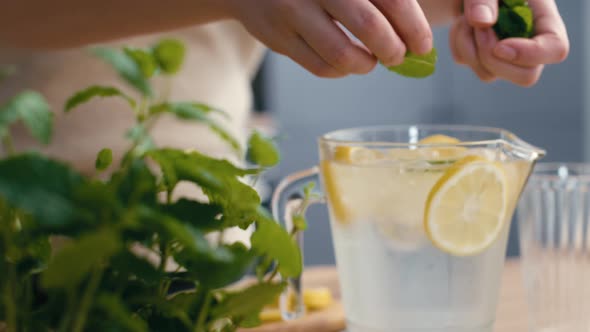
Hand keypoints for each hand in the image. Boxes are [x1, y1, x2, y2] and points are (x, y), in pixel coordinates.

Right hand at [225, 0, 432, 77]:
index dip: (414, 27)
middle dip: (392, 49)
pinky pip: (319, 67)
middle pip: (368, 25)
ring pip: (341, 54)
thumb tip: (413, 34)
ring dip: (365, 65)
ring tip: (370, 61)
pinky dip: (340, 72)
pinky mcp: (278, 38)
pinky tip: (345, 64)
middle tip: (398, 57)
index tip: (423, 46)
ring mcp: (293, 12)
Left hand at [450, 0, 568, 85]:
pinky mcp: (484, 60)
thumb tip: (481, 21)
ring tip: (466, 19)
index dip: (530, 55)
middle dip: (491, 56)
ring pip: (489, 74)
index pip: (555, 49)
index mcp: (543, 19)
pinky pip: (469, 65)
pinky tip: (462, 26)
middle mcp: (530, 42)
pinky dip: (459, 46)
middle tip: (477, 27)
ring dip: (469, 46)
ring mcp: (507, 56)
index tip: (500, 47)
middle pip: (525, 76)